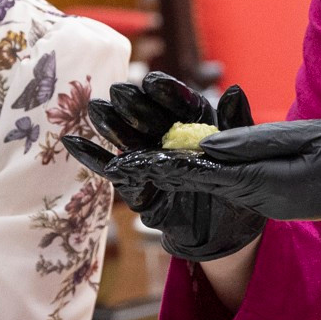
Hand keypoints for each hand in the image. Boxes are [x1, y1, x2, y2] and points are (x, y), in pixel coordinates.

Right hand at [62, 73, 266, 260]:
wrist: (225, 236)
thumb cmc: (239, 193)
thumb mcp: (246, 160)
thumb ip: (236, 126)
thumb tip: (233, 91)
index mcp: (198, 126)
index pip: (181, 105)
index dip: (167, 94)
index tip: (154, 84)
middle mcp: (170, 138)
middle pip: (150, 117)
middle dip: (134, 104)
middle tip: (119, 91)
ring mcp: (151, 159)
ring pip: (129, 138)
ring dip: (111, 124)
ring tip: (96, 109)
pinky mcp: (137, 185)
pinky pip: (113, 170)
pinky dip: (93, 158)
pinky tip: (73, 141)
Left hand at [103, 119, 320, 234]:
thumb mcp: (308, 138)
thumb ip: (256, 141)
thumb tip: (206, 143)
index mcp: (262, 185)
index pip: (199, 174)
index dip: (159, 165)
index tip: (123, 160)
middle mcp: (255, 197)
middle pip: (194, 180)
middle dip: (153, 166)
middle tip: (108, 153)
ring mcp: (263, 198)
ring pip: (207, 179)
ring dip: (170, 165)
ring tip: (129, 150)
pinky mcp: (271, 193)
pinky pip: (227, 179)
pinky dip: (198, 167)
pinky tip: (178, 153)